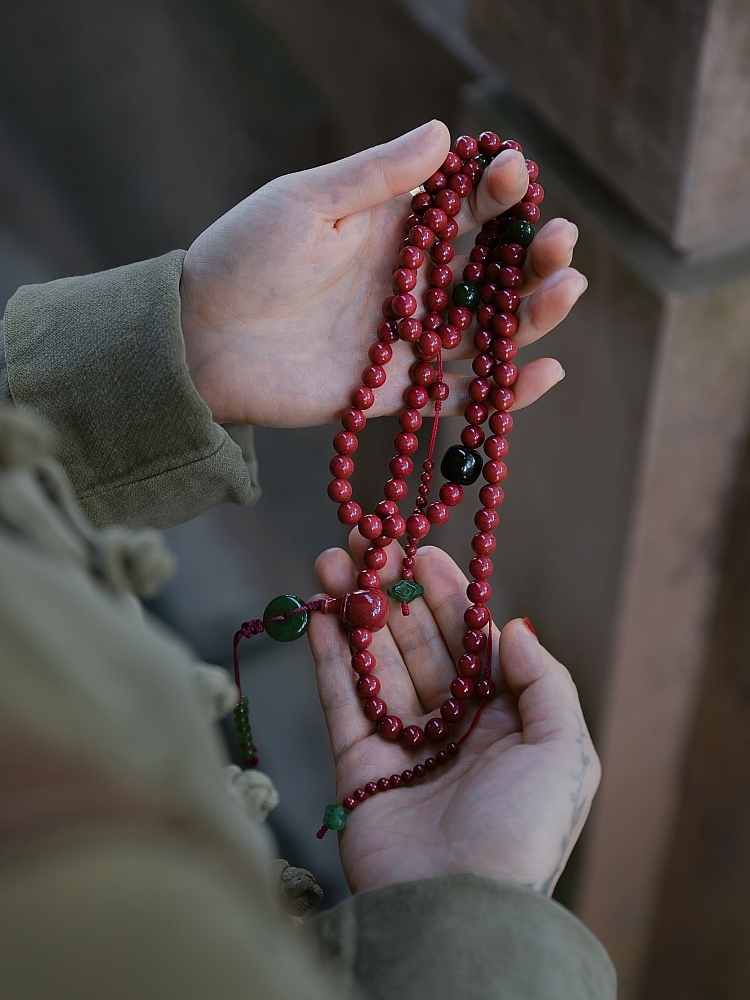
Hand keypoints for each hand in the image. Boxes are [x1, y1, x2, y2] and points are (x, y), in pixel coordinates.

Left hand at [180, 120, 585, 426]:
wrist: (199, 340)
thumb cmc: (244, 257)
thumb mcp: (307, 202)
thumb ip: (375, 177)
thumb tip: (444, 134)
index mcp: (391, 231)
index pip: (462, 208)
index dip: (495, 190)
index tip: (515, 175)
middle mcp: (410, 285)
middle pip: (489, 271)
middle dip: (531, 255)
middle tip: (561, 240)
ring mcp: (407, 340)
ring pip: (486, 330)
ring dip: (533, 314)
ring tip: (570, 287)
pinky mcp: (395, 392)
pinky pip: (459, 393)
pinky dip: (503, 389)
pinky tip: (547, 371)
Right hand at [308, 534, 599, 895]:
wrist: (457, 906)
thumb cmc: (521, 832)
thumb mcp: (565, 753)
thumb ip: (546, 683)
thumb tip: (513, 626)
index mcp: (503, 721)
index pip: (471, 641)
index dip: (448, 594)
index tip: (423, 551)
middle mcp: (452, 726)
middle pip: (419, 643)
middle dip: (393, 591)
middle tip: (370, 542)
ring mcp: (402, 742)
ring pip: (376, 661)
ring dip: (355, 609)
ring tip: (334, 560)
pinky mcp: (358, 763)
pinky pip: (342, 696)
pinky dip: (330, 653)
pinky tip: (321, 611)